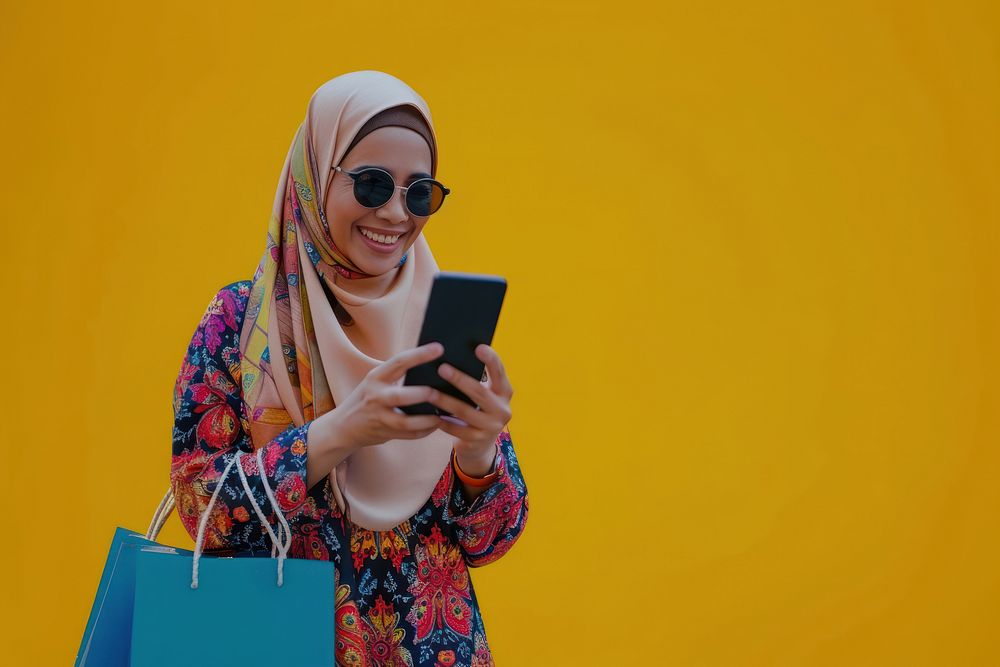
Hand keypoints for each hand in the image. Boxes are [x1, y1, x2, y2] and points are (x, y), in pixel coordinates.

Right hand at [332, 342, 445, 448]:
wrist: (343, 427)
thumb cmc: (367, 398)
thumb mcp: (375, 381)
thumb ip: (396, 374)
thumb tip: (430, 366)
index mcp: (376, 377)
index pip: (399, 362)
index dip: (420, 355)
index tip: (439, 349)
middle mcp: (375, 396)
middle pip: (399, 396)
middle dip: (421, 394)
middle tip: (438, 392)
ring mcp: (379, 417)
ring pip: (405, 421)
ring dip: (426, 420)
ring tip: (440, 415)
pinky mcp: (384, 433)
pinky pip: (408, 435)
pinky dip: (424, 431)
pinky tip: (436, 424)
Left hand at [430, 344, 513, 466]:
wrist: (479, 445)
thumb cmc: (477, 409)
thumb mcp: (483, 396)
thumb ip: (476, 381)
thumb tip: (451, 359)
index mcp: (504, 393)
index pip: (499, 373)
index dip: (491, 360)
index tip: (479, 347)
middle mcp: (502, 410)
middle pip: (479, 392)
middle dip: (460, 379)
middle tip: (442, 368)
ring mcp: (491, 427)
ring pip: (465, 411)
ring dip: (446, 401)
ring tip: (429, 392)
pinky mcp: (477, 440)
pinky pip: (456, 429)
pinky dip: (442, 420)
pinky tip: (429, 413)